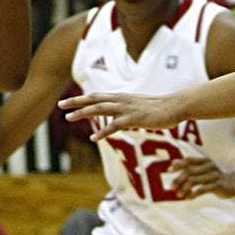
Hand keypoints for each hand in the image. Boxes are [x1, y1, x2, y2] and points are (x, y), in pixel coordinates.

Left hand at [58, 92, 183, 140]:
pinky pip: (114, 125)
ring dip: (83, 113)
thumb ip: (126, 107)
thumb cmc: (157, 107)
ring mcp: (126, 108)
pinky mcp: (134, 118)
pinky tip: (93, 137)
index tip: (66, 102)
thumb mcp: (137, 105)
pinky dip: (103, 131)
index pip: (96, 96)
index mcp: (120, 97)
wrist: (175, 106)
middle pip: (93, 100)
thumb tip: (117, 113)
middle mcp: (120, 100)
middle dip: (75, 102)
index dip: (80, 99)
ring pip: (100, 109)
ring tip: (69, 118)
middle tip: (60, 105)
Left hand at [170, 157, 234, 198]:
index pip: (189, 160)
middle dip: (178, 179)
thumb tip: (173, 163)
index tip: (168, 170)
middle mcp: (209, 166)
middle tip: (172, 186)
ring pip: (194, 180)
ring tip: (179, 194)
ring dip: (184, 188)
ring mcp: (214, 175)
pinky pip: (203, 189)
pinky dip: (193, 194)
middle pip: (189, 171)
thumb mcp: (204, 170)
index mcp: (205, 161)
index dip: (178, 164)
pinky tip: (188, 198)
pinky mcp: (218, 185)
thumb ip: (191, 167)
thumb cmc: (215, 177)